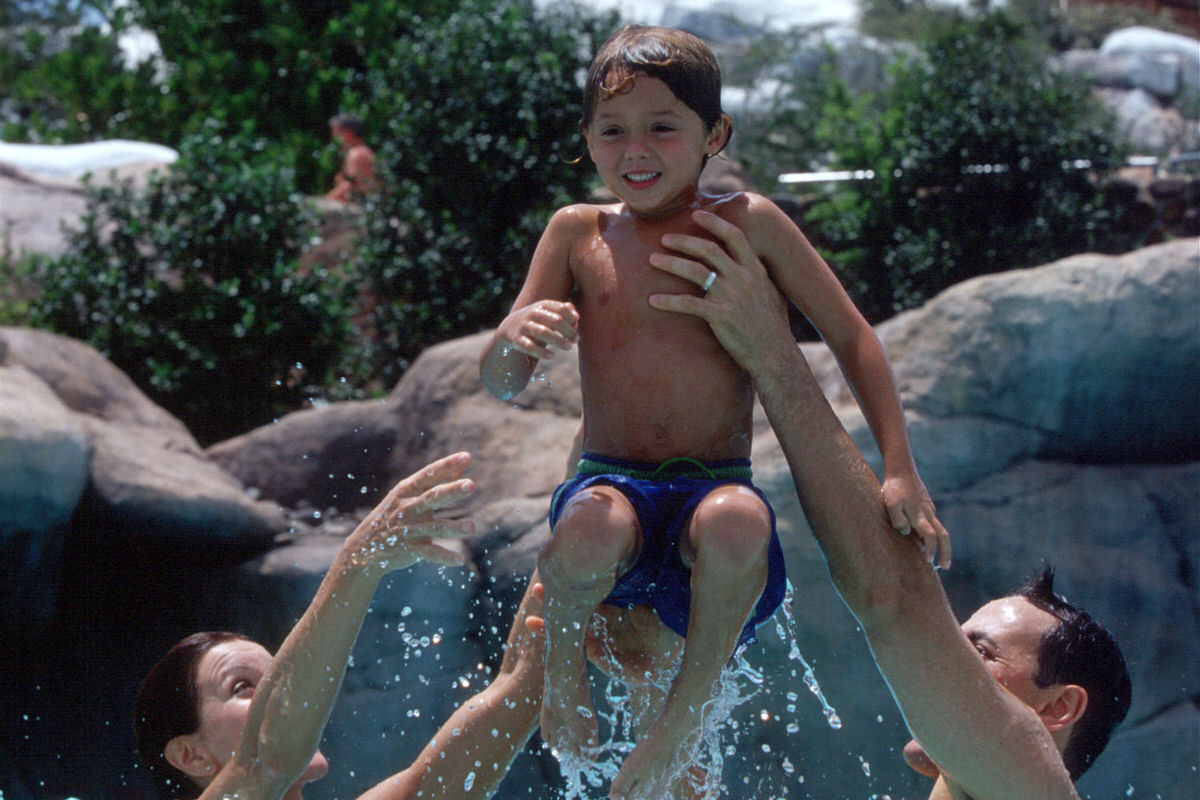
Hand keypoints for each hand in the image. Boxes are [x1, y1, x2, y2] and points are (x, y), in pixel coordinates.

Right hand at [347, 451, 476, 572]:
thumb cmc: (392, 515)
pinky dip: (444, 557)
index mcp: (406, 491)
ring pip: (433, 527)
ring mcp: (408, 529)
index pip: (429, 475)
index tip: (467, 456)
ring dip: (453, 527)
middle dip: (451, 491)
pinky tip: (460, 560)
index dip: (447, 465)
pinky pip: (429, 553)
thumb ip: (433, 483)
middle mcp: (407, 508)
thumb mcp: (407, 496)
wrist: (363, 547)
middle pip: (432, 497)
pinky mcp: (410, 549)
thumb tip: (460, 470)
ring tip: (472, 527)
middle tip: (471, 485)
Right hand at [496, 299, 578, 360]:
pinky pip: (530, 346)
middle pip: (555, 320)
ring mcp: (524, 326)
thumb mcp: (548, 312)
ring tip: (568, 347)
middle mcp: (532, 313)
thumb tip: (577, 318)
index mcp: (542, 305)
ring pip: (543, 332)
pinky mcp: (517, 339)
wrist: (509, 327)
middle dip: (568, 331)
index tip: (576, 327)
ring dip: (558, 340)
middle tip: (575, 340)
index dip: (572, 318)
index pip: (562, 308)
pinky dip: (541, 352)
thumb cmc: (536, 320)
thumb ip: (563, 312)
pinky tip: (551, 355)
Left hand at [646, 210, 789, 372]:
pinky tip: (653, 300)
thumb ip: (759, 276)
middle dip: (684, 240)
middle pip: (708, 249)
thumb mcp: (772, 294)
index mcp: (755, 270)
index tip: (697, 214)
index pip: (734, 236)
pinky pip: (687, 304)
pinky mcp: (720, 316)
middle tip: (665, 237)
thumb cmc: (772, 327)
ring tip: (652, 260)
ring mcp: (731, 296)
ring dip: (671, 263)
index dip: (715, 223)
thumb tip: (753, 264)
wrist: (775, 355)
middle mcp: (744, 278)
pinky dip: (668, 301)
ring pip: (694, 272)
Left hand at [881, 470, 950, 568]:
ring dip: (941, 544)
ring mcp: (929, 509)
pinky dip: (934, 533)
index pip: (930, 536)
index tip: (929, 561)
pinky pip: (933, 522)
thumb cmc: (893, 488)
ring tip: (937, 558)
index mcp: (919, 515)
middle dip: (946, 552)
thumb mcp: (890, 504)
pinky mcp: (927, 505)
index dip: (932, 549)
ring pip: (940, 529)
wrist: (902, 469)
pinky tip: (926, 539)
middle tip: (945, 567)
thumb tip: (908, 532)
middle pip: (943, 536)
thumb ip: (898, 519)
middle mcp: (928, 514)